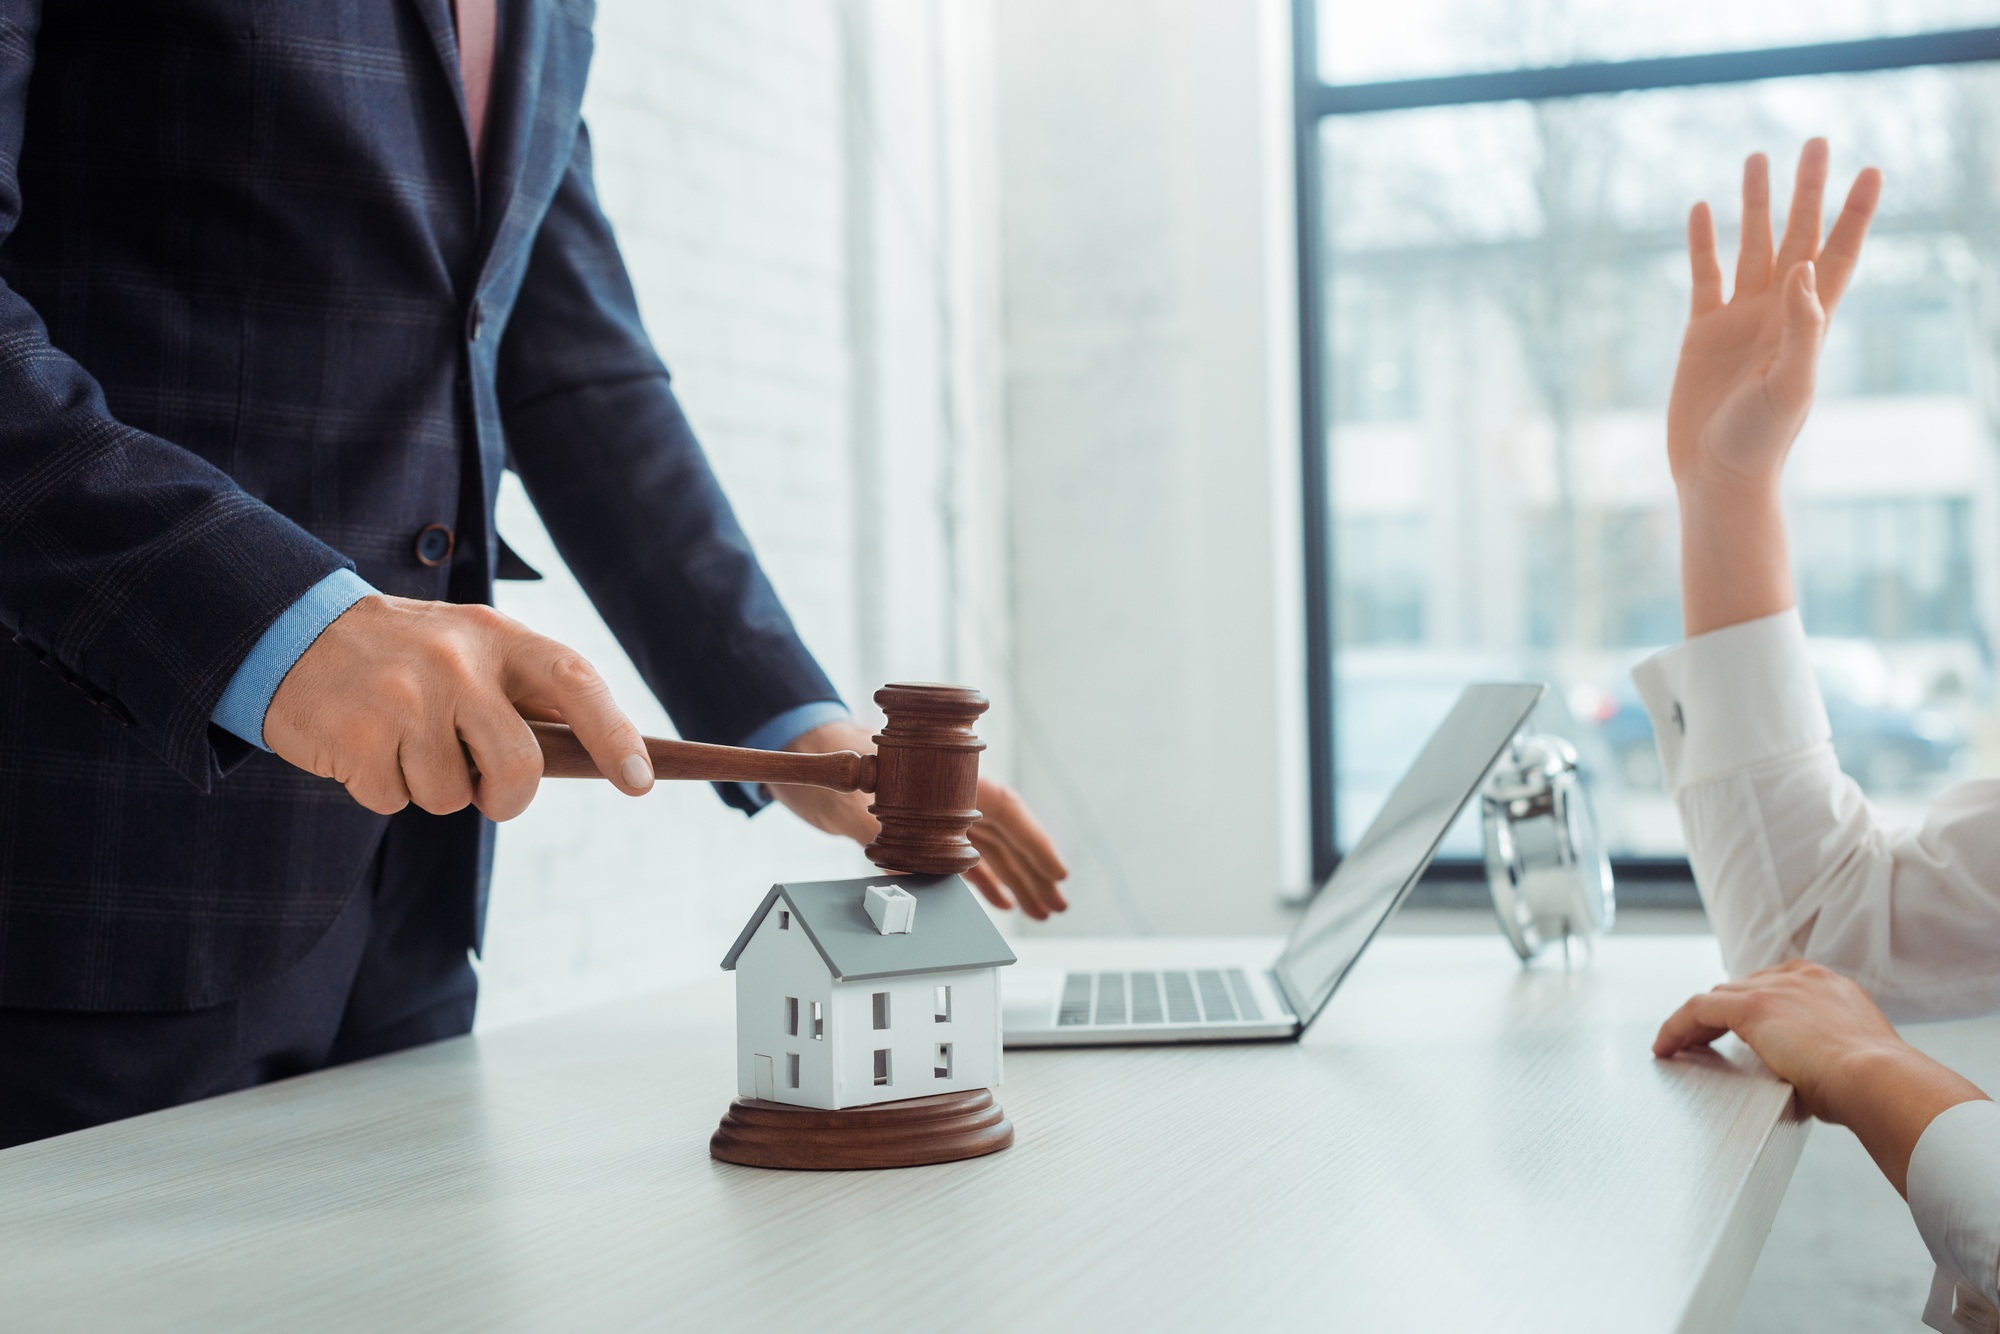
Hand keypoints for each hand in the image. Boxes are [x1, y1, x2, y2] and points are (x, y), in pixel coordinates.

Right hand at [266, 595, 652, 821]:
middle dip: (507, 798)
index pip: (576, 682)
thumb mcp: (469, 649)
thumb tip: (598, 757)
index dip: (615, 734)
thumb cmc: (404, 657)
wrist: (291, 632)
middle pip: (519, 768)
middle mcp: (456, 662)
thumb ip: (523, 694)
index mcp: (497, 635)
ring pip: (451, 797)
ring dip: (430, 788)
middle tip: (487, 791)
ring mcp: (405, 698)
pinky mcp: (357, 737)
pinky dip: (382, 788)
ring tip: (402, 740)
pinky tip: (364, 744)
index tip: (642, 781)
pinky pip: (395, 801)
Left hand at [771, 720, 1071, 919]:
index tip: (1057, 873)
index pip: (1004, 810)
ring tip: (1039, 910)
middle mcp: (947, 790)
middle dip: (1032, 872)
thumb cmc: (827, 754)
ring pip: (986, 848)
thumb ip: (881, 830)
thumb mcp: (849, 793)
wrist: (797, 746)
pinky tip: (999, 900)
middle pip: (1003, 835)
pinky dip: (980, 879)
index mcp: (944, 774)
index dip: (1034, 844)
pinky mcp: (917, 823)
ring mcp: (935, 806)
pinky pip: (959, 854)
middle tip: (1057, 905)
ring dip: (1013, 880)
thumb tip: (911, 871)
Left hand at [1654, 959, 1985, 1193]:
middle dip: (1721, 1014)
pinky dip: (1677, 1027)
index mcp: (1830, 987)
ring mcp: (1775, 989)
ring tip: (1677, 1046)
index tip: (1738, 1029)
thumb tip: (1814, 1076)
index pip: (1777, 986)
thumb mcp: (1851, 1059)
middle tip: (1702, 1041)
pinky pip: (1698, 1010)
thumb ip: (1825, 1053)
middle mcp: (1802, 978)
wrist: (1881, 1081)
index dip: (1751, 1005)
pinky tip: (1664, 1048)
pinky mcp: (1752, 1007)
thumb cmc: (1875, 1085)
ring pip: (1716, 999)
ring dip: (1694, 1024)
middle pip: (1742, 989)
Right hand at [1667, 139, 1881, 635]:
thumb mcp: (1791, 383)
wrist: (1716, 474)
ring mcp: (1740, 319)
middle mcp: (1778, 311)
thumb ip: (1801, 325)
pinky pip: (1704, 275)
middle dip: (1808, 190)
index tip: (1870, 170)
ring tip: (1755, 158)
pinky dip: (1703, 242)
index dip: (1855, 213)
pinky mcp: (1702, 333)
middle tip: (1815, 141)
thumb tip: (1803, 268)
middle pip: (1799, 236)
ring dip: (1756, 204)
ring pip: (1752, 246)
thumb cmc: (1761, 439)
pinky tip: (1700, 210)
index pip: (1838, 253)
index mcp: (1809, 320)